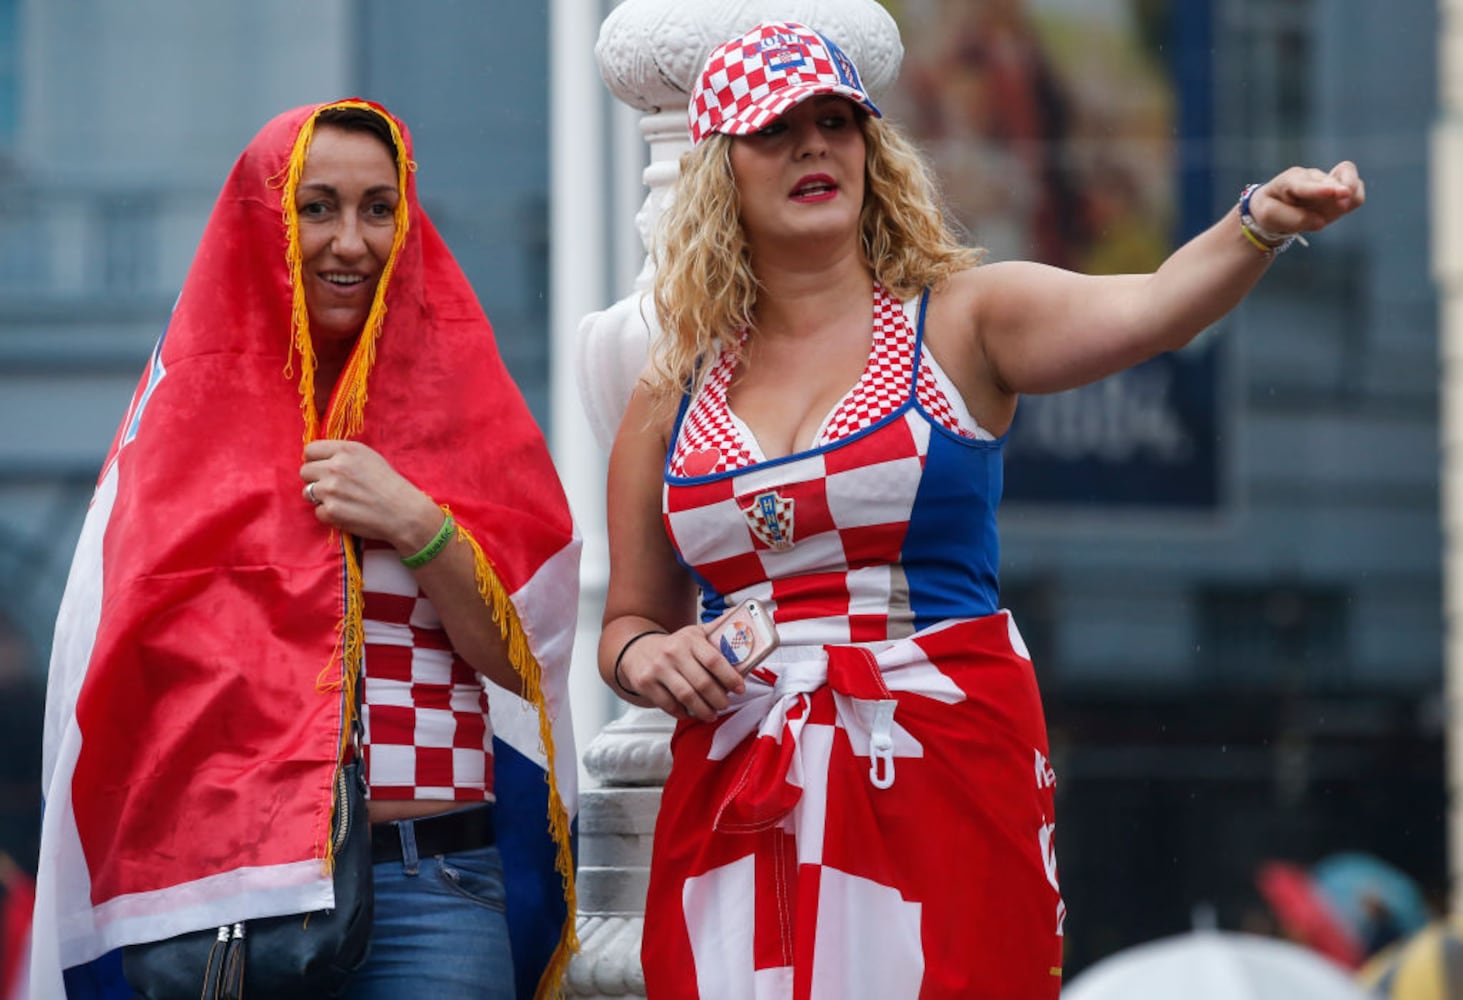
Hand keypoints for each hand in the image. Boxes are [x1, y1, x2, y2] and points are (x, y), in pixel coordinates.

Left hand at [300, 440, 440, 551]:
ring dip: (320, 497)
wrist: (404, 512)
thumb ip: (343, 455)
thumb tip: (319, 459)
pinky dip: (329, 514)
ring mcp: (331, 490)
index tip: (323, 468)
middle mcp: (335, 467)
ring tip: (341, 500)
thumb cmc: (389, 484)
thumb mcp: (369, 457)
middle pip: (305, 471)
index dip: (315, 460)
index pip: (310, 450)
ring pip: (307, 492)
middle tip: (333, 487)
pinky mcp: (330, 511)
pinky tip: (346, 512)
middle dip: (315, 479)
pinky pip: (317, 511)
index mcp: (346, 450)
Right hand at [617, 621, 746, 721]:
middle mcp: (673, 652)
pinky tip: (691, 712)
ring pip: (687, 697)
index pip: (714, 659)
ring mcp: (658, 669)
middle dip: (719, 699)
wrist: (637, 650)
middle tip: (725, 703)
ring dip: (704, 710)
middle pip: (702, 683)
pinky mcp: (646, 684)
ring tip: (712, 713)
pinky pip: (669, 705)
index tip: (740, 688)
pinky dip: (684, 712)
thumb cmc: (674, 645)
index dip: (730, 677)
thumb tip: (741, 620)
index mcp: (690, 639)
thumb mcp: (694, 633)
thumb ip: (718, 629)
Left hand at [1249, 161, 1364, 234]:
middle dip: (1339, 191)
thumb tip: (1320, 221)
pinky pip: (1357, 190)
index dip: (1321, 190)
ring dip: (1350, 195)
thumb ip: (1293, 219)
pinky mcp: (1339, 190)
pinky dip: (1354, 199)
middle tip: (1341, 206)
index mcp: (1289, 180)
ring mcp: (1327, 181)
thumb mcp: (1269, 216)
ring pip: (1349, 183)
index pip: (1306, 185)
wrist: (1275, 206)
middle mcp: (1311, 177)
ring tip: (1340, 208)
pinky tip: (1341, 208)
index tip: (1339, 192)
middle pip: (1332, 182)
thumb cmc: (1270, 209)